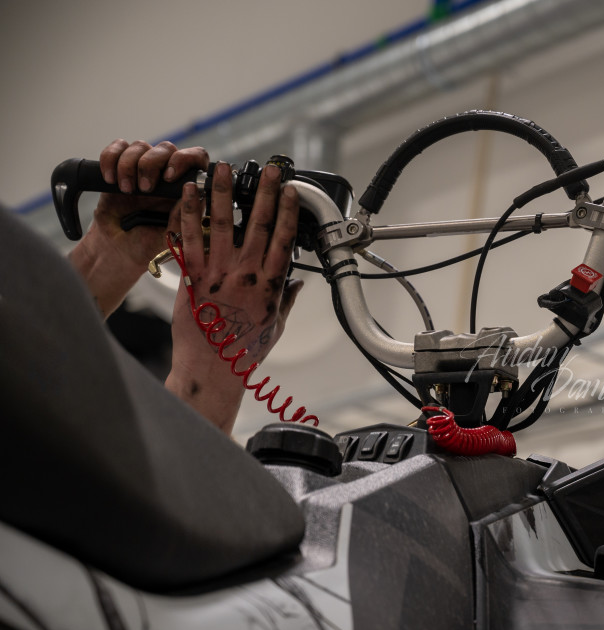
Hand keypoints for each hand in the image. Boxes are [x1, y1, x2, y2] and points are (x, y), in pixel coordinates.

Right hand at [68, 139, 208, 315]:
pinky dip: (111, 159)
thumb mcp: (171, 238)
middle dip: (153, 164)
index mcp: (186, 189)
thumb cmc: (148, 244)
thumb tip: (194, 195)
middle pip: (167, 148)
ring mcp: (143, 168)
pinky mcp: (120, 166)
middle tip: (145, 189)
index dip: (186, 159)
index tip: (170, 176)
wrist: (117, 249)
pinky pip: (117, 147)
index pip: (196, 159)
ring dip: (130, 165)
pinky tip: (111, 180)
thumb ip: (183, 218)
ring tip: (127, 190)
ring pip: (141, 146)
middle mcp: (167, 175)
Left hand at [164, 162, 303, 434]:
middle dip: (263, 193)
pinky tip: (188, 194)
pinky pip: (190, 240)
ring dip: (222, 193)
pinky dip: (188, 215)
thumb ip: (285, 299)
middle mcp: (245, 275)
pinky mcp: (193, 278)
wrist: (211, 369)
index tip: (291, 191)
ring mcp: (218, 275)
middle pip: (257, 225)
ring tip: (222, 168)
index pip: (283, 240)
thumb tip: (298, 283)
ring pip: (221, 225)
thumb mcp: (275, 326)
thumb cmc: (243, 352)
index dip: (288, 212)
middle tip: (267, 170)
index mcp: (269, 286)